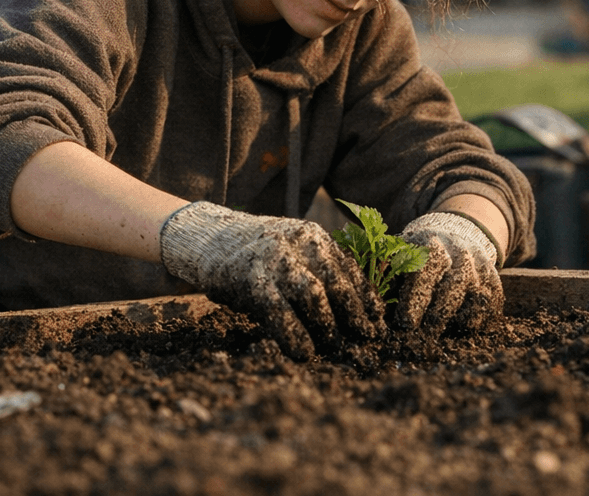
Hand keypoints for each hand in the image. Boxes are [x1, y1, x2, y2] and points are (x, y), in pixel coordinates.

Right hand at [159, 202, 383, 358]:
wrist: (208, 238)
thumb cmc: (258, 254)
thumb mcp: (292, 251)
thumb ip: (318, 269)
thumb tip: (355, 307)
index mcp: (312, 235)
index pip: (350, 268)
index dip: (367, 297)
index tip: (379, 320)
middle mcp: (297, 242)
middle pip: (337, 281)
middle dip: (355, 313)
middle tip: (367, 338)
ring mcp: (274, 259)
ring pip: (314, 294)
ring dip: (329, 324)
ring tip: (336, 346)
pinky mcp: (251, 278)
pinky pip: (279, 311)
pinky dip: (295, 334)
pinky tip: (304, 352)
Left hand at [390, 211, 502, 335]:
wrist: (453, 233)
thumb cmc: (416, 252)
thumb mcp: (398, 252)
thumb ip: (383, 269)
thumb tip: (369, 294)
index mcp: (430, 243)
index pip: (425, 271)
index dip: (415, 299)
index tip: (405, 324)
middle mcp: (460, 252)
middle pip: (454, 286)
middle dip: (437, 316)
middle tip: (422, 338)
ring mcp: (480, 265)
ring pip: (477, 297)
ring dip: (459, 321)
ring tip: (441, 336)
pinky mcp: (493, 277)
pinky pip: (492, 303)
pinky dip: (479, 320)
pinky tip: (460, 330)